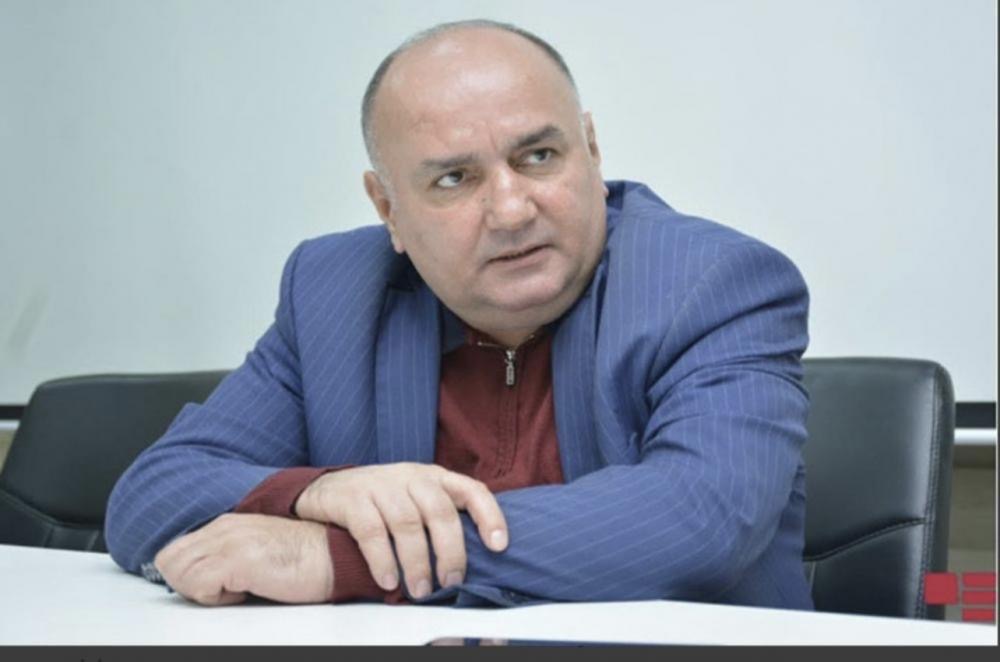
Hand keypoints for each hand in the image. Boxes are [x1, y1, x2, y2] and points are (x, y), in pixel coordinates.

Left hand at [154, 513, 332, 605]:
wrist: (334, 556)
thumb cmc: (303, 559)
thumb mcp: (256, 548)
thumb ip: (227, 554)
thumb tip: (201, 578)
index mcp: (225, 525)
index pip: (174, 552)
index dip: (185, 576)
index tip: (212, 587)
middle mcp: (224, 528)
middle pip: (169, 561)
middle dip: (187, 584)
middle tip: (220, 591)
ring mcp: (231, 541)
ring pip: (178, 572)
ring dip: (200, 591)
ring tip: (234, 591)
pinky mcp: (240, 559)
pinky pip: (199, 585)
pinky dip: (215, 598)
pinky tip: (244, 592)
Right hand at [294, 462, 507, 598]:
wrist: (327, 488)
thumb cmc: (382, 501)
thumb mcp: (416, 498)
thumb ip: (440, 517)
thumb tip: (469, 560)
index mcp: (434, 477)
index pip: (472, 490)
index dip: (490, 516)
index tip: (499, 546)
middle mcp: (411, 477)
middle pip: (440, 512)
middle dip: (450, 551)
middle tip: (452, 582)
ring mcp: (381, 484)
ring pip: (407, 524)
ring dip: (416, 562)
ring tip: (421, 590)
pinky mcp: (353, 497)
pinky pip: (372, 531)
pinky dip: (382, 559)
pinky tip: (388, 581)